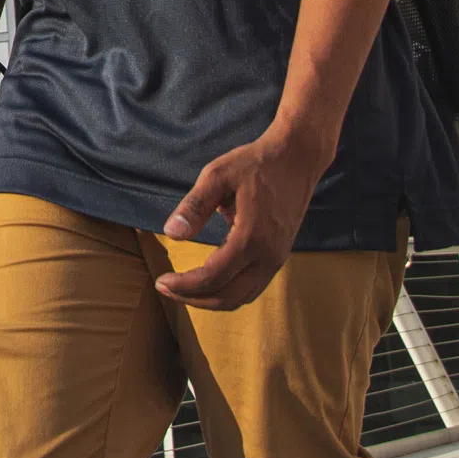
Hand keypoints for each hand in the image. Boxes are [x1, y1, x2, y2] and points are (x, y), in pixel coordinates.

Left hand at [154, 131, 329, 310]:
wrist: (298, 158)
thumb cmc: (256, 163)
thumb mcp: (218, 175)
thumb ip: (195, 205)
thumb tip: (171, 233)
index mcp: (251, 237)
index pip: (212, 277)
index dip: (184, 285)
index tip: (161, 281)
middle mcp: (268, 255)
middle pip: (227, 296)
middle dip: (193, 298)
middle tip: (166, 289)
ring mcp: (277, 258)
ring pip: (242, 297)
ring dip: (211, 299)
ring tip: (184, 289)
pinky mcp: (279, 256)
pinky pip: (253, 287)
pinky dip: (229, 293)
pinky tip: (210, 282)